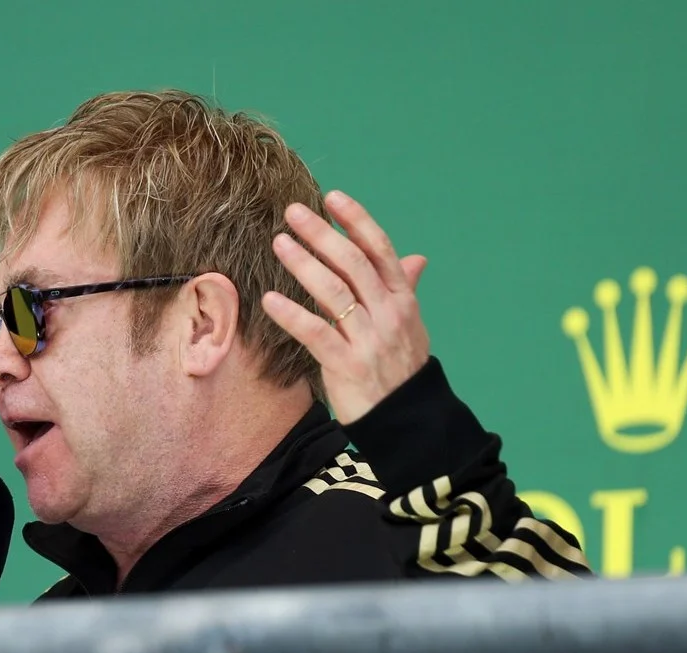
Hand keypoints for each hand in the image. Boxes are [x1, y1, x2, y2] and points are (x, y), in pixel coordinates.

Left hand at [260, 190, 431, 424]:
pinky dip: (292, 315)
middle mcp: (389, 314)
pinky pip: (316, 333)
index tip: (332, 198)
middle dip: (322, 234)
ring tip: (279, 243)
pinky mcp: (347, 365)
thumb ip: (406, 290)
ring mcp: (369, 339)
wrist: (407, 420)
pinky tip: (270, 299)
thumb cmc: (402, 370)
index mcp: (403, 300)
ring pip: (334, 292)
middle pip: (353, 263)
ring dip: (303, 264)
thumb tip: (416, 258)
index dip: (356, 221)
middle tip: (293, 212)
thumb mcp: (410, 326)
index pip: (380, 250)